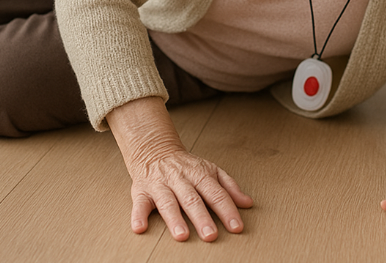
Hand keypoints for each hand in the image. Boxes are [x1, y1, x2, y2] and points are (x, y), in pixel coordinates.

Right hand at [107, 97, 252, 241]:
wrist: (155, 150)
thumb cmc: (185, 166)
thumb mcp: (211, 171)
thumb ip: (229, 187)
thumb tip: (247, 203)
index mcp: (200, 175)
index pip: (216, 194)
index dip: (227, 211)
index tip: (236, 227)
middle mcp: (181, 180)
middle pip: (193, 199)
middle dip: (202, 218)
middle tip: (211, 235)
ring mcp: (161, 185)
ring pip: (168, 202)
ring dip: (175, 219)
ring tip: (182, 235)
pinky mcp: (142, 192)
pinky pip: (139, 204)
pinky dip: (138, 216)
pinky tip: (140, 228)